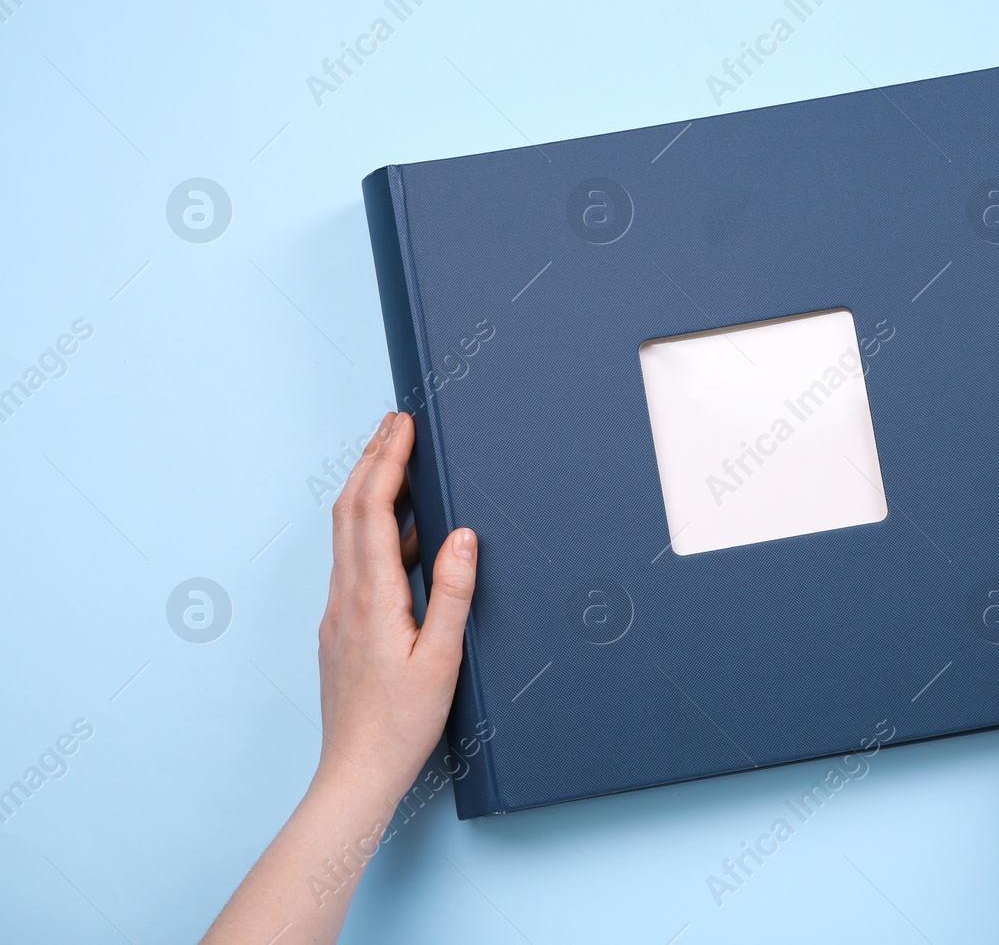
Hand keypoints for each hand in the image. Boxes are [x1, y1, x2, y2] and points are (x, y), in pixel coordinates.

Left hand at [316, 411, 478, 804]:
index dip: (387, 461)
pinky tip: (405, 534)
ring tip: (396, 460)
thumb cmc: (402, 725)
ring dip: (369, 489)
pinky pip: (355, 562)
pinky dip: (375, 529)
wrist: (356, 773)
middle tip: (393, 423)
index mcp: (372, 599)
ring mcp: (339, 612)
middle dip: (371, 459)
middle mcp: (346, 598)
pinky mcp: (342, 628)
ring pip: (348, 534)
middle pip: (349, 510)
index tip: (402, 426)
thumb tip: (461, 534)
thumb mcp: (443, 659)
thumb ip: (452, 593)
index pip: (373, 511)